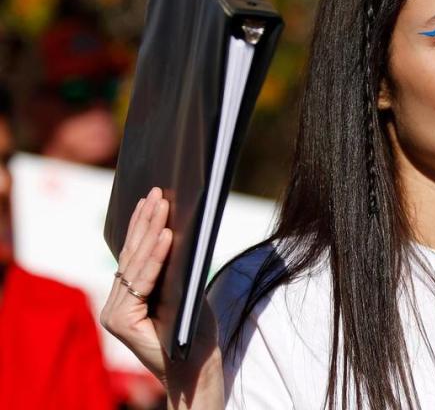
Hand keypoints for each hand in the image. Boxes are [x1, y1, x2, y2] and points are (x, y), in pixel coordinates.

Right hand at [100, 188, 223, 407]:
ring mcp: (114, 314)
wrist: (196, 369)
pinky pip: (142, 281)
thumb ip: (173, 268)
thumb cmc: (193, 332)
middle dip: (146, 221)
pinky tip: (167, 235)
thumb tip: (175, 229)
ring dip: (151, 231)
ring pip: (136, 264)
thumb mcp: (183, 291)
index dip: (141, 225)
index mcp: (125, 298)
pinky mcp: (121, 321)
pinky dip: (156, 257)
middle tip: (157, 192)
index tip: (151, 197)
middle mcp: (113, 305)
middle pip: (132, 255)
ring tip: (162, 204)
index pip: (133, 254)